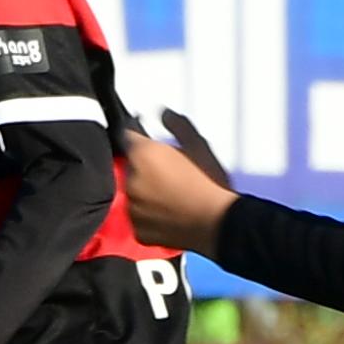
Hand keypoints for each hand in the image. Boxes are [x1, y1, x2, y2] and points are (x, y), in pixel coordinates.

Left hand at [118, 110, 236, 253]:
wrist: (217, 224)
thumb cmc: (211, 183)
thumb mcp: (199, 146)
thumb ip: (177, 126)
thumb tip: (163, 114)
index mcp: (143, 154)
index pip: (126, 135)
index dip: (138, 135)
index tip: (145, 137)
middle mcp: (131, 180)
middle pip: (132, 166)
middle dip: (146, 167)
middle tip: (171, 173)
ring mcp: (132, 207)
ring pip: (134, 193)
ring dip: (146, 191)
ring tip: (173, 195)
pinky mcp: (138, 230)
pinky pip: (139, 218)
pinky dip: (150, 215)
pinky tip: (170, 214)